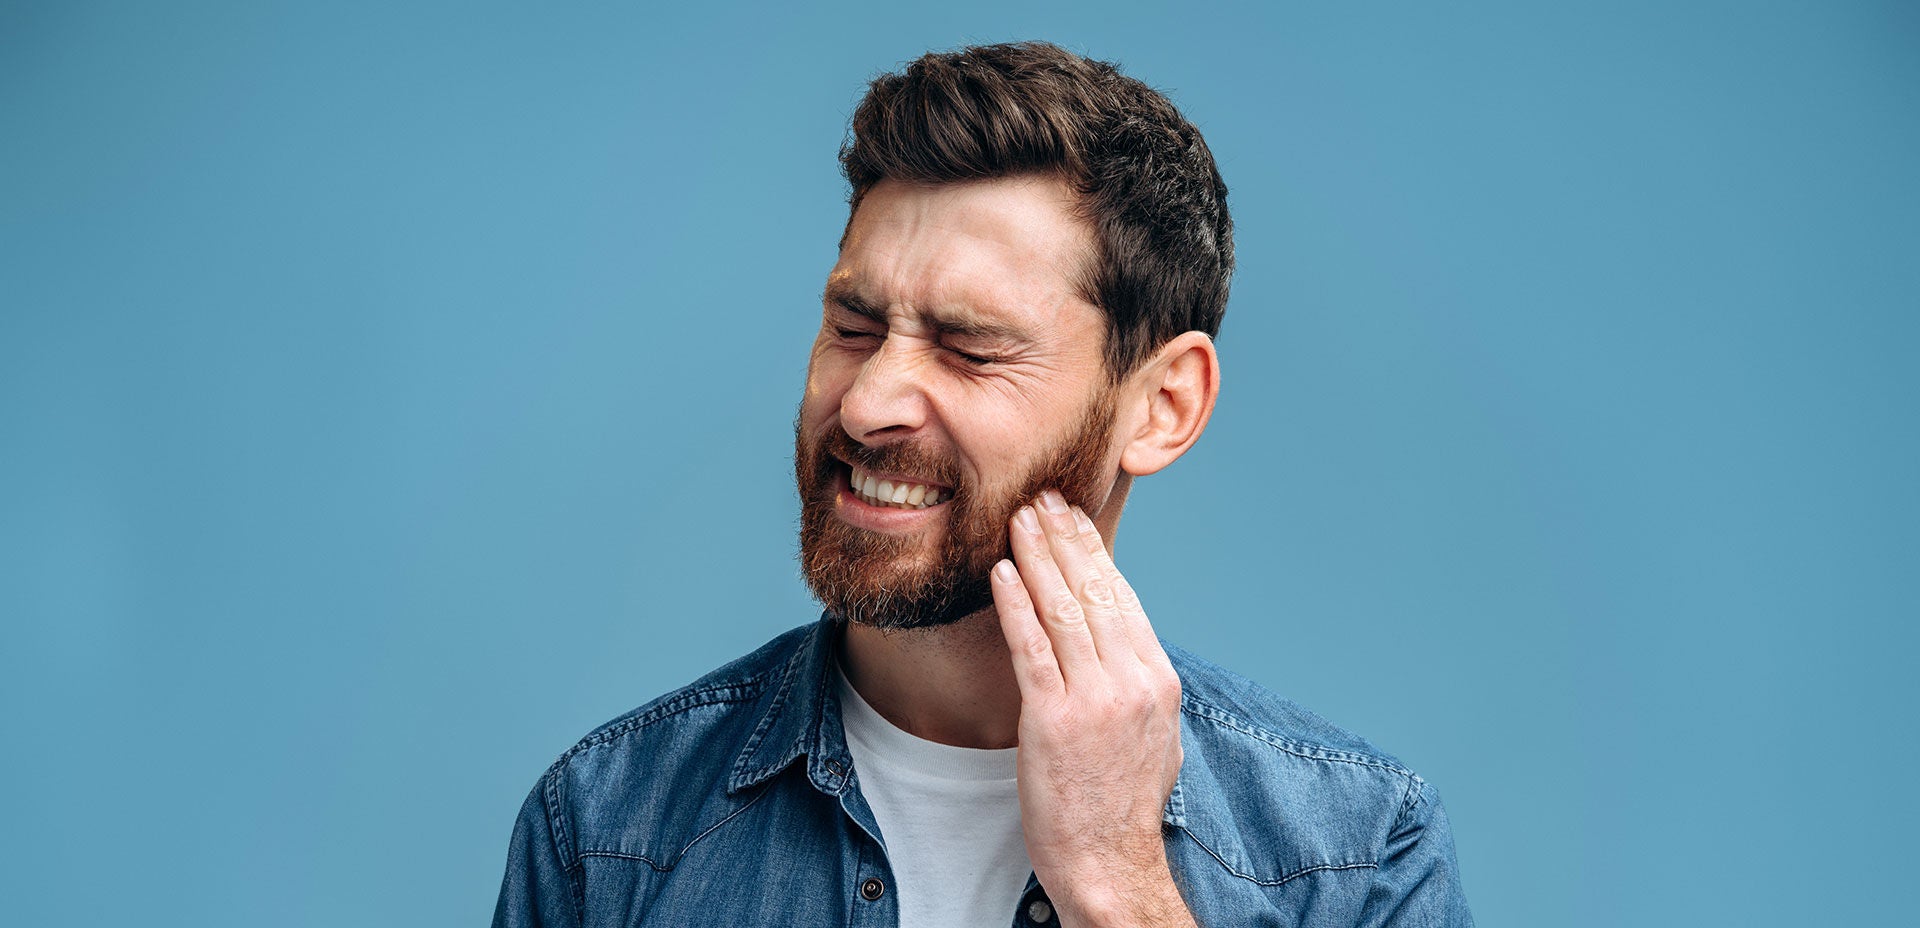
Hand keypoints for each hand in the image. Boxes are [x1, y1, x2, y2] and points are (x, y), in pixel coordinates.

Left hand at [991, 490, 1194, 927]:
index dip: (1092, 551)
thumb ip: (1137, 683)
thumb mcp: (1152, 734)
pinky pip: (1031, 648)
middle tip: (1040, 498)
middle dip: (1064, 538)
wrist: (1109, 863)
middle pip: (1094, 592)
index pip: (1122, 597)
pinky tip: (1001, 574)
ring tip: (1018, 520)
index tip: (1071, 517)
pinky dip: (1015, 605)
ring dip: (1037, 557)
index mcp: (1157, 679)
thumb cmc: (1122, 804)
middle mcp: (1132, 681)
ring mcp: (1095, 699)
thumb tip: (1121, 642)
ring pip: (1063, 610)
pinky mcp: (1054, 720)